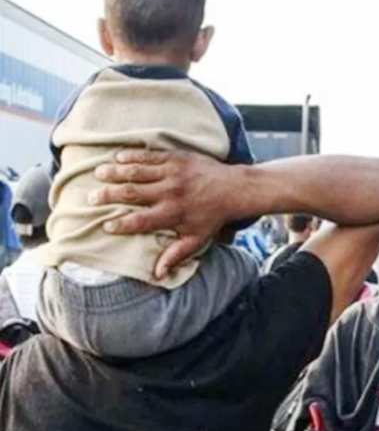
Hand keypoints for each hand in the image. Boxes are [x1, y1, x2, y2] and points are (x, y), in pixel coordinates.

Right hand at [89, 149, 236, 277]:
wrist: (234, 188)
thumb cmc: (213, 216)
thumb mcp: (197, 238)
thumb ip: (176, 255)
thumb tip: (158, 275)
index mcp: (173, 214)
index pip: (140, 221)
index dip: (121, 224)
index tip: (105, 226)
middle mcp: (170, 193)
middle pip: (132, 194)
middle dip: (109, 195)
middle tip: (91, 197)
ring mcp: (173, 173)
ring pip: (137, 171)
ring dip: (115, 172)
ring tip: (97, 173)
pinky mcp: (176, 158)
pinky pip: (150, 155)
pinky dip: (132, 155)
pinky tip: (116, 156)